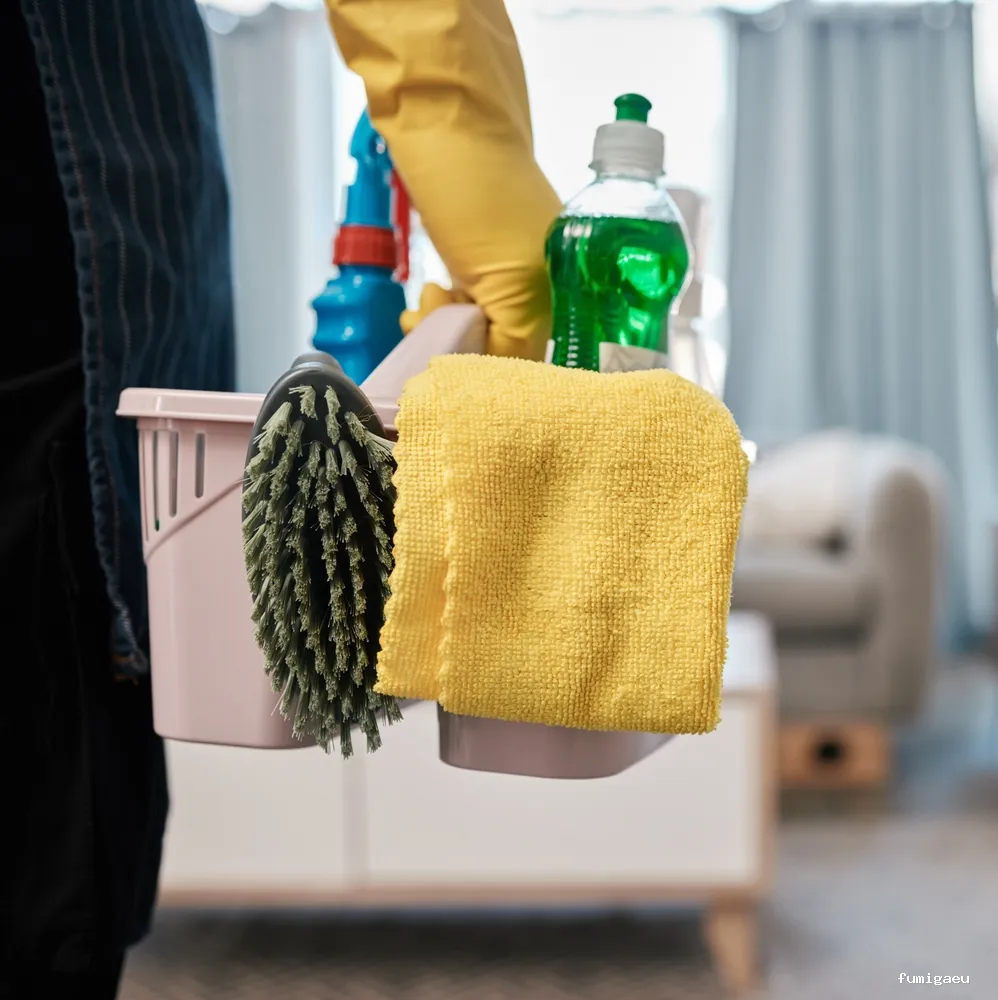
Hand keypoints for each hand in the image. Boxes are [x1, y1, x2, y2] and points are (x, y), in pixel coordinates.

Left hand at [325, 0, 562, 360]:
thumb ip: (513, 336)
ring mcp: (514, 263)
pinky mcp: (483, 252)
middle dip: (464, 346)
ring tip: (427, 304)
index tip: (453, 362)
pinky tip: (431, 293)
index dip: (493, 368)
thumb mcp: (505, 277)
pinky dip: (445, 307)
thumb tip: (500, 376)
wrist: (438, 111)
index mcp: (568, 286)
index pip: (536, 358)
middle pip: (509, 347)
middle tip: (432, 327)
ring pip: (483, 327)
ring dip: (448, 326)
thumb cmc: (474, 184)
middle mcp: (547, 279)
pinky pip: (470, 302)